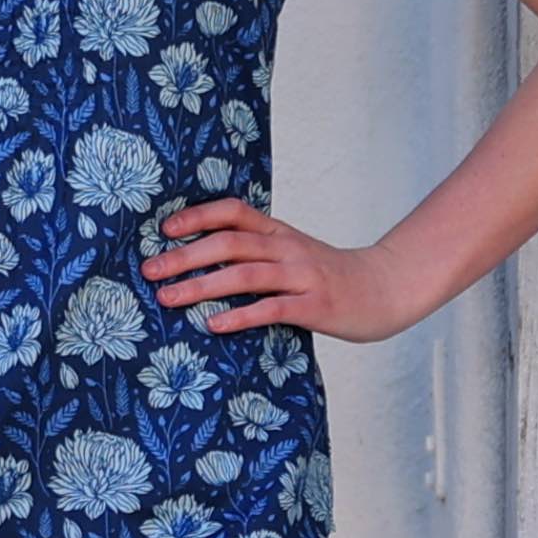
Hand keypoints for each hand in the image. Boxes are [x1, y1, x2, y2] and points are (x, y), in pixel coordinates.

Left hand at [140, 195, 421, 343]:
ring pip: (245, 274)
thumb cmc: (330, 274)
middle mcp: (288, 248)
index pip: (234, 211)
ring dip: (202, 286)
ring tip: (168, 298)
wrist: (387, 287)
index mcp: (279, 232)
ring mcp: (303, 276)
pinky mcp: (316, 307)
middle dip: (185, 256)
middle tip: (149, 270)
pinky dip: (240, 316)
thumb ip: (258, 250)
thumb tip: (205, 258)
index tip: (164, 229)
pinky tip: (214, 325)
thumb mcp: (293, 251)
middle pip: (230, 243)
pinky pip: (272, 309)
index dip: (198, 216)